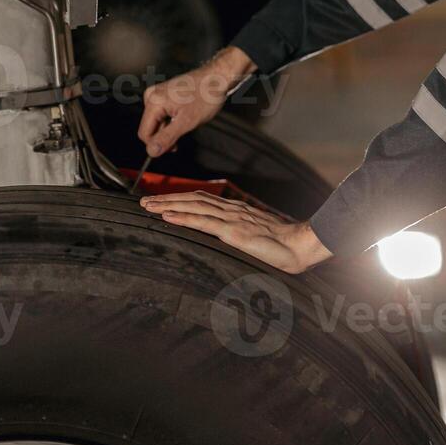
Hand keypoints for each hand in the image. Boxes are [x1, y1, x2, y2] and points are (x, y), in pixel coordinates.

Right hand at [138, 47, 256, 157]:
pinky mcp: (164, 94)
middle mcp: (152, 95)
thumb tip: (152, 151)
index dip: (157, 145)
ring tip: (187, 121)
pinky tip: (185, 115)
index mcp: (154, 101)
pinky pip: (162, 114)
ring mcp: (158, 93)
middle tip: (183, 133)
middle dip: (165, 135)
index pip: (144, 133)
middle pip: (150, 127)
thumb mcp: (187, 122)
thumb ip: (167, 137)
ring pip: (157, 122)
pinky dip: (172, 120)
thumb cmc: (206, 95)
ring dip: (170, 128)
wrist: (217, 78)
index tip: (173, 148)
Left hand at [140, 192, 331, 273]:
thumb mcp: (260, 239)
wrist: (301, 245)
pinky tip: (167, 216)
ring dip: (168, 205)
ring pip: (193, 207)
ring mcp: (231, 219)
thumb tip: (233, 241)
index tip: (163, 200)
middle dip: (167, 199)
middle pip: (193, 199)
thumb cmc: (286, 246)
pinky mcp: (233, 232)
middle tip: (144, 200)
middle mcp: (231, 210)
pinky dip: (182, 218)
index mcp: (237, 211)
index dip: (181, 198)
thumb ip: (244, 236)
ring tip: (148, 206)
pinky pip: (203, 223)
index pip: (203, 200)